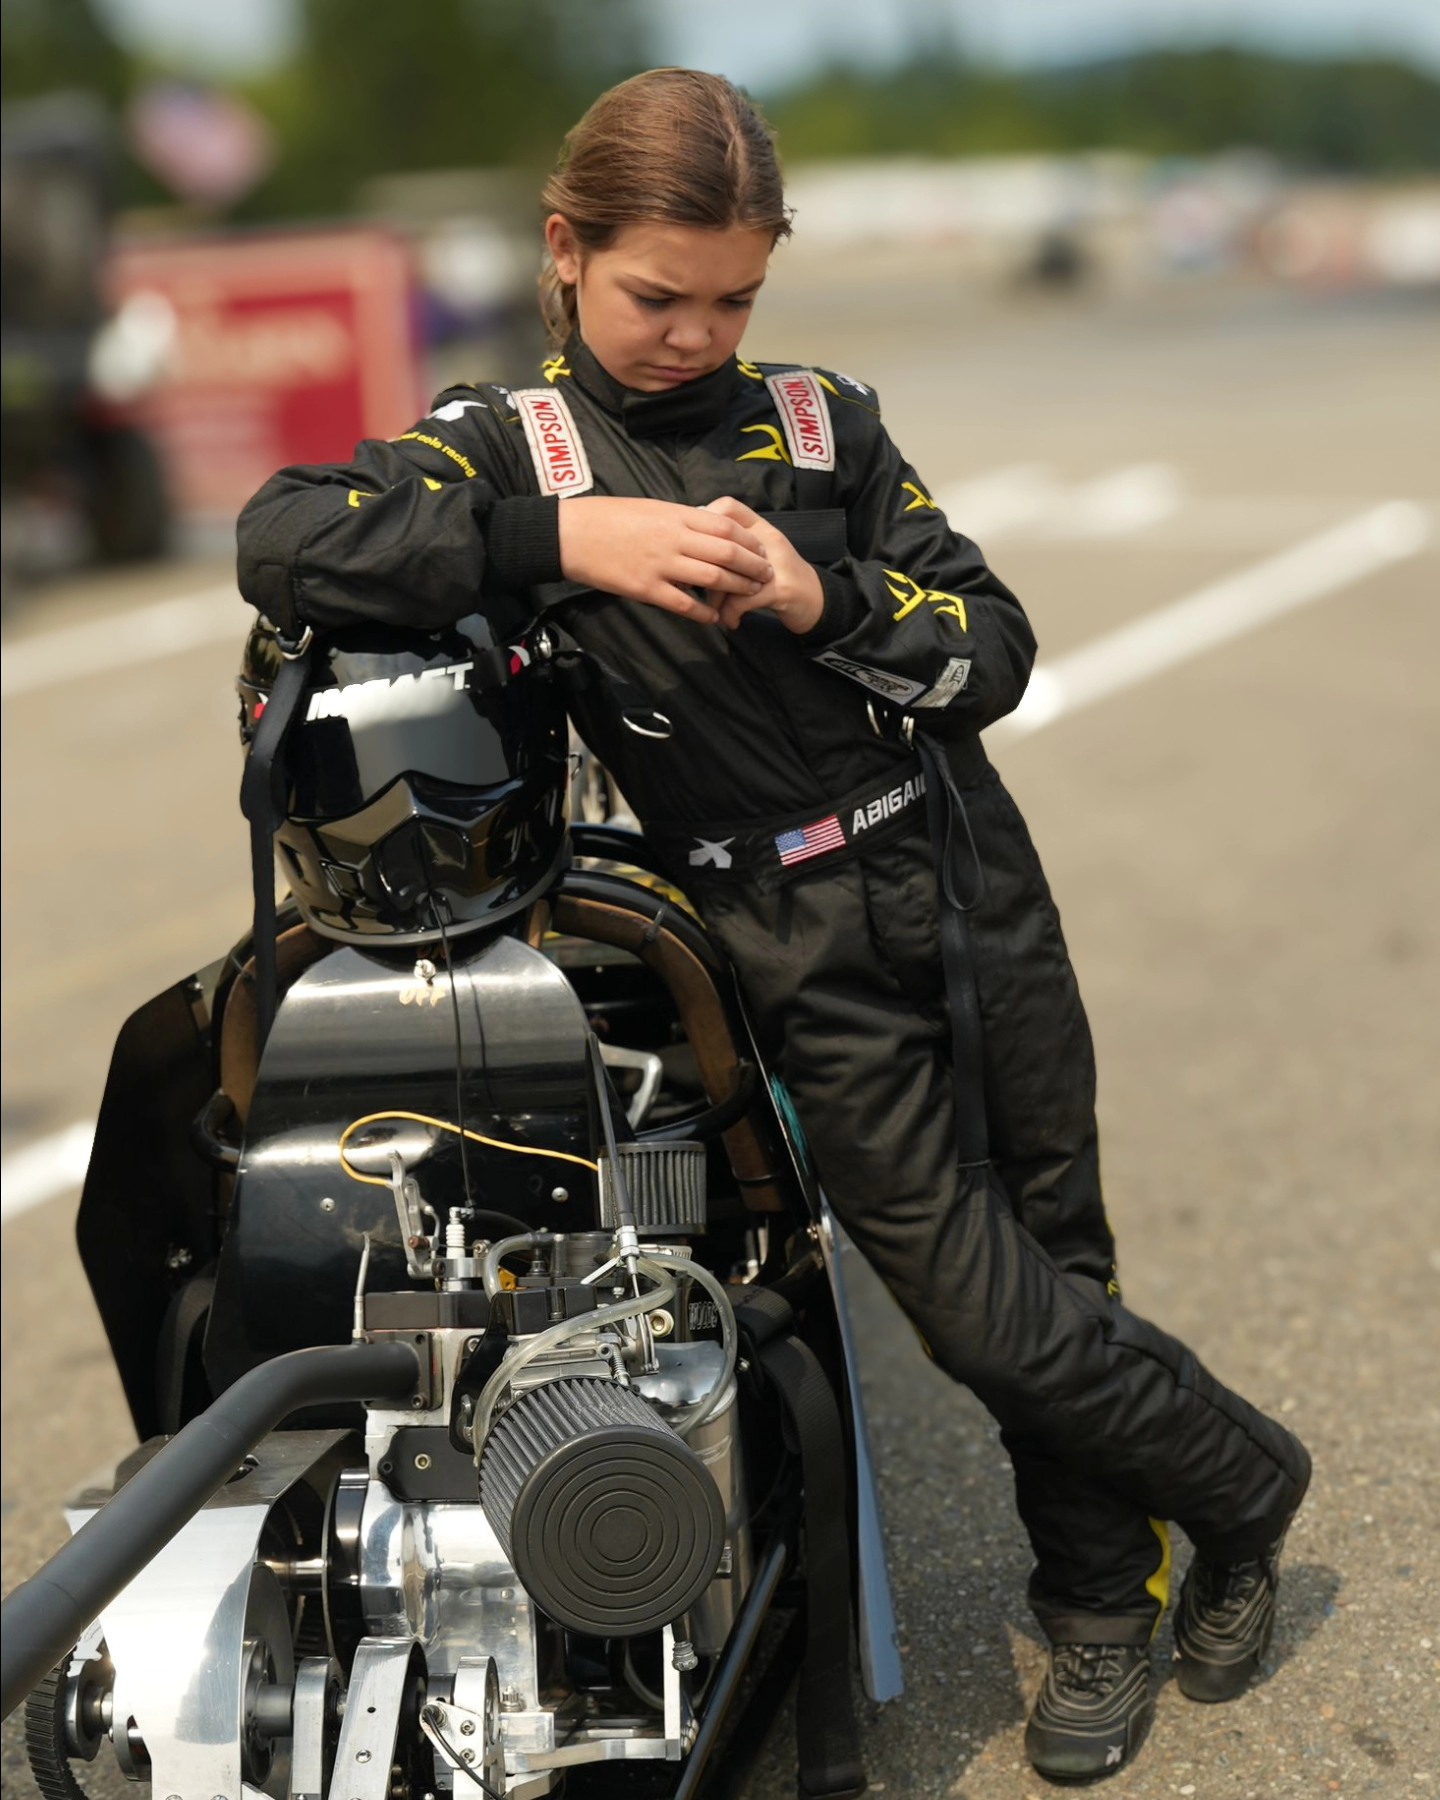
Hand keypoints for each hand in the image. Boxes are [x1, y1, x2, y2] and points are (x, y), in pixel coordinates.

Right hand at [557, 497, 772, 624]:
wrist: (572, 534)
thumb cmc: (608, 517)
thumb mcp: (650, 507)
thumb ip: (679, 519)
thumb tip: (705, 526)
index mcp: (675, 515)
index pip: (726, 527)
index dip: (750, 541)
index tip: (761, 549)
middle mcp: (673, 539)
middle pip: (728, 554)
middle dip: (753, 566)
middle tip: (767, 575)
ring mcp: (661, 565)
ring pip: (712, 578)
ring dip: (737, 588)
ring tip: (750, 594)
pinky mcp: (646, 589)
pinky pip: (684, 604)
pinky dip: (704, 612)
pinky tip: (715, 617)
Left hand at [702, 497, 824, 634]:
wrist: (816, 599)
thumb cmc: (778, 576)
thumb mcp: (757, 553)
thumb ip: (730, 547)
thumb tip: (691, 546)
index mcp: (761, 527)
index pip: (728, 508)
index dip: (705, 522)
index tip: (694, 546)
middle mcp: (769, 540)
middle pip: (723, 545)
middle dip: (701, 570)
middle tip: (692, 586)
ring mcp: (776, 564)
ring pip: (730, 574)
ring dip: (715, 597)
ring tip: (713, 609)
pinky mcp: (781, 590)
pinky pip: (743, 600)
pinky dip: (729, 614)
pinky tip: (729, 621)